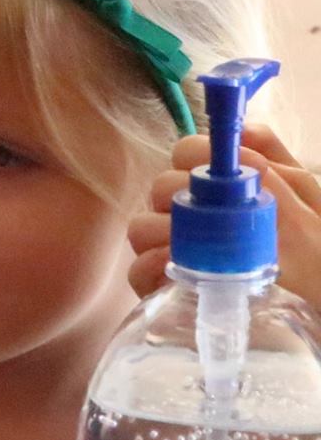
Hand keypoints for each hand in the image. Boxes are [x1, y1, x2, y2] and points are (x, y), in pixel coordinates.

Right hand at [129, 123, 320, 305]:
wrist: (315, 301)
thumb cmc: (317, 259)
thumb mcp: (312, 207)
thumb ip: (281, 171)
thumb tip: (240, 139)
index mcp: (227, 189)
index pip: (188, 152)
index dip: (191, 156)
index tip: (210, 176)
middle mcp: (196, 214)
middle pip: (159, 187)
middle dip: (174, 198)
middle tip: (208, 220)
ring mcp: (177, 251)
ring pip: (141, 226)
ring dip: (159, 233)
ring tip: (192, 252)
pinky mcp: (165, 287)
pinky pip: (138, 272)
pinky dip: (150, 269)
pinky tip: (176, 273)